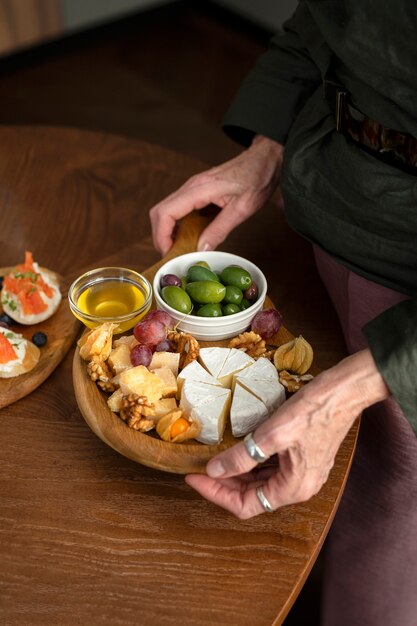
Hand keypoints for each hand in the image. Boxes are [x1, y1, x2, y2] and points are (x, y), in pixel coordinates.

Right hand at [149, 135, 283, 254]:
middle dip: (160, 235)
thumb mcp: (241, 210)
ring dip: (167, 231)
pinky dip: (177, 225)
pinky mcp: (197, 191)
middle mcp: (191, 186)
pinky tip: (187, 236)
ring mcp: (192, 187)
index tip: (168, 252)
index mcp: (199, 189)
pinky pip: (178, 208)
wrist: (264, 161)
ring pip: (166, 210)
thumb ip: (220, 230)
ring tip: (178, 248)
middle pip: (159, 212)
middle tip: (171, 254)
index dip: (161, 235)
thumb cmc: (256, 179)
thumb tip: (201, 249)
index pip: (166, 212)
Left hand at [186, 349, 389, 518]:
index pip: (245, 505)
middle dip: (223, 484)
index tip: (194, 477)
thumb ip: (242, 457)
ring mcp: (302, 473)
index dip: (216, 493)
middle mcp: (299, 487)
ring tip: (213, 461)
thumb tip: (214, 471)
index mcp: (293, 488)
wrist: (345, 392)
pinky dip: (251, 464)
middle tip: (198, 468)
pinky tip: (237, 452)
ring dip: (236, 474)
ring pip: (260, 483)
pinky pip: (270, 469)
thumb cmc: (314, 411)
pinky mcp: (302, 457)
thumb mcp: (272, 434)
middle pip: (252, 496)